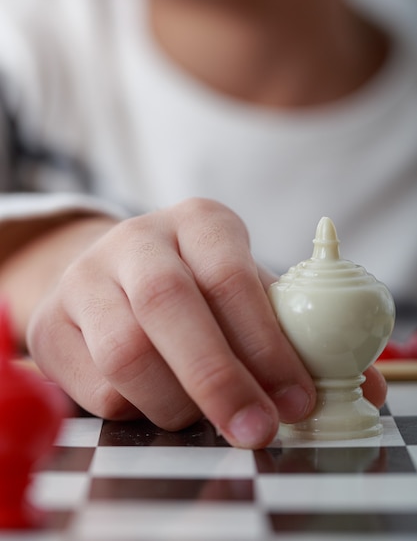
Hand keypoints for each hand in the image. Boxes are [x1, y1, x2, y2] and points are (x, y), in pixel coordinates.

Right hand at [27, 198, 316, 447]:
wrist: (114, 278)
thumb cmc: (198, 291)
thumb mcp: (247, 296)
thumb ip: (297, 334)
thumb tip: (361, 386)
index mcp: (198, 222)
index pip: (230, 275)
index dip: (266, 344)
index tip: (296, 400)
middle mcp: (136, 239)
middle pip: (169, 305)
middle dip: (218, 379)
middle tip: (256, 431)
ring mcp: (85, 278)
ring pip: (127, 352)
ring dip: (176, 402)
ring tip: (201, 416)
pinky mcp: (50, 324)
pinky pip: (96, 387)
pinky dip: (135, 410)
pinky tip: (155, 401)